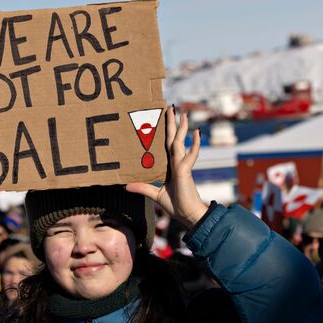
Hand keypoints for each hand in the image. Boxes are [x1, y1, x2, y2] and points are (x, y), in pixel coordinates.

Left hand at [126, 106, 208, 227]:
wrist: (187, 215)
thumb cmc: (176, 205)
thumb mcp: (155, 194)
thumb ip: (143, 188)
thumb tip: (126, 185)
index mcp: (170, 166)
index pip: (166, 145)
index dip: (165, 131)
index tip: (163, 118)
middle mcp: (176, 162)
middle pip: (173, 138)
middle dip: (172, 123)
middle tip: (171, 107)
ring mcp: (182, 165)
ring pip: (180, 142)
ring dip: (181, 127)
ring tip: (183, 113)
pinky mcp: (185, 171)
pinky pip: (190, 155)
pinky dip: (194, 144)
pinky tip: (196, 132)